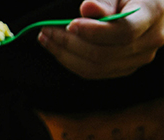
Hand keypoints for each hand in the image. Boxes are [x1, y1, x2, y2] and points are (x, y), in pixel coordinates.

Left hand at [38, 0, 163, 78]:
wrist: (146, 5)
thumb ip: (105, 0)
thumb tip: (88, 8)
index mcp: (153, 14)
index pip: (124, 32)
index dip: (94, 32)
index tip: (70, 24)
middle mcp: (151, 40)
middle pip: (105, 54)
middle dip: (70, 44)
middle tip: (46, 30)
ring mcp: (140, 58)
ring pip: (96, 67)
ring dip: (65, 55)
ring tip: (47, 38)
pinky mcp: (126, 67)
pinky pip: (95, 72)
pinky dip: (72, 61)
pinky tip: (58, 48)